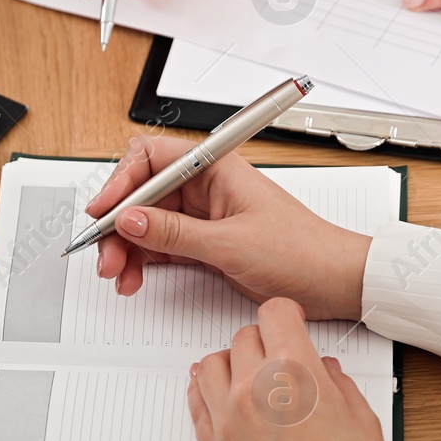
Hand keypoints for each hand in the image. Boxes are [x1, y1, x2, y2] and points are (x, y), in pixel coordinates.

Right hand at [87, 135, 369, 319]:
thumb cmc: (302, 251)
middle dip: (119, 224)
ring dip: (127, 247)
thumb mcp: (231, 245)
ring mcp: (203, 215)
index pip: (151, 159)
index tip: (104, 211)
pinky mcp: (205, 242)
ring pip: (147, 223)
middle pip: (142, 194)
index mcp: (216, 168)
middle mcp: (206, 186)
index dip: (121, 182)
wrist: (336, 282)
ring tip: (121, 274)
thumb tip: (130, 220)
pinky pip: (161, 245)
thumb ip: (175, 234)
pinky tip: (135, 276)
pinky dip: (143, 260)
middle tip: (108, 255)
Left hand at [189, 298, 390, 440]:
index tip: (292, 325)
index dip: (288, 316)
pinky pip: (195, 399)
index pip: (275, 312)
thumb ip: (339, 384)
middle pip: (244, 336)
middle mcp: (254, 386)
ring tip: (249, 378)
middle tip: (280, 360)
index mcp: (296, 371)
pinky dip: (204, 389)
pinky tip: (218, 392)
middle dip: (264, 342)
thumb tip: (324, 370)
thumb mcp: (362, 423)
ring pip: (212, 363)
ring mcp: (228, 415)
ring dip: (231, 363)